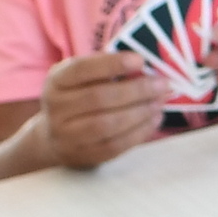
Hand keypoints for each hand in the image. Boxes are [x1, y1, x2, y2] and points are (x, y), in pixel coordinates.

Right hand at [35, 52, 165, 169]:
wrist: (55, 137)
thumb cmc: (78, 98)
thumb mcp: (82, 79)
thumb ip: (106, 71)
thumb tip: (145, 69)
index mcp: (56, 81)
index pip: (82, 69)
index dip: (112, 64)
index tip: (140, 60)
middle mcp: (56, 108)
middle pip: (99, 98)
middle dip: (136, 90)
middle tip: (162, 85)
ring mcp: (66, 136)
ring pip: (107, 124)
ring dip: (140, 112)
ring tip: (159, 103)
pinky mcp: (83, 156)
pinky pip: (115, 145)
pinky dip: (139, 132)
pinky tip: (154, 120)